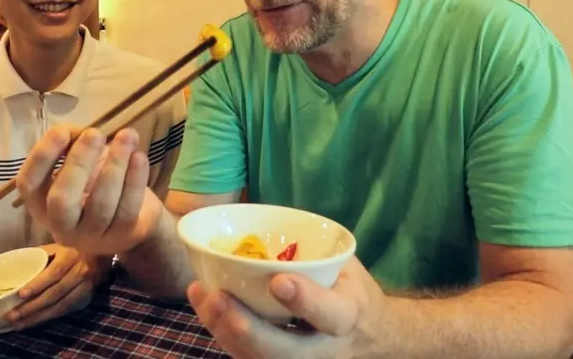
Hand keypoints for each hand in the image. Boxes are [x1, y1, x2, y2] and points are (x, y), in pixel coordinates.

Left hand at [5, 244, 100, 330]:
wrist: (102, 254)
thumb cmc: (74, 247)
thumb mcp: (58, 246)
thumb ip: (41, 255)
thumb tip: (16, 265)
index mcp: (71, 255)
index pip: (54, 272)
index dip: (38, 284)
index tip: (21, 295)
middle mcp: (81, 272)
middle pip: (56, 293)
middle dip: (32, 307)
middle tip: (12, 316)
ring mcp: (86, 287)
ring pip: (61, 306)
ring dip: (39, 317)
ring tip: (19, 325)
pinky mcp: (88, 298)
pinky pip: (66, 311)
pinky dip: (49, 317)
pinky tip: (35, 321)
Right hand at [16, 125, 163, 256]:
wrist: (134, 218)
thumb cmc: (97, 183)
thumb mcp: (79, 162)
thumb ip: (71, 143)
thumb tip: (74, 132)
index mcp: (42, 204)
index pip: (29, 185)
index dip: (42, 156)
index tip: (61, 131)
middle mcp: (62, 226)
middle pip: (62, 201)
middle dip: (78, 163)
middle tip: (95, 133)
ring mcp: (92, 236)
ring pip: (101, 205)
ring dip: (114, 165)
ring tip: (127, 136)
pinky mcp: (122, 235)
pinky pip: (127, 208)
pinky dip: (134, 180)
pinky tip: (139, 156)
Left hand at [187, 257, 386, 358]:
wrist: (369, 335)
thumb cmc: (351, 290)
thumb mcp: (347, 266)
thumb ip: (316, 256)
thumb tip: (266, 227)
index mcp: (349, 315)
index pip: (331, 314)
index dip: (305, 300)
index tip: (278, 281)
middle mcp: (326, 348)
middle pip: (286, 351)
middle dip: (249, 328)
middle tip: (220, 298)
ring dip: (225, 331)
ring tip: (203, 298)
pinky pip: (248, 357)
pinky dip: (222, 333)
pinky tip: (204, 305)